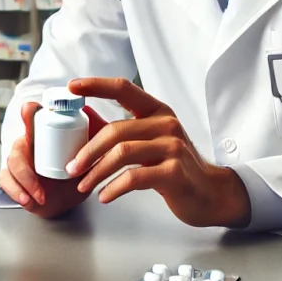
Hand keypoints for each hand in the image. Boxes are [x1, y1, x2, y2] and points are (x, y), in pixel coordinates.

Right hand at [0, 100, 108, 218]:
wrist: (74, 197)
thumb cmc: (80, 171)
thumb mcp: (92, 153)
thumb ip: (94, 133)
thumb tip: (89, 110)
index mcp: (45, 135)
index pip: (33, 118)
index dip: (29, 112)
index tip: (30, 109)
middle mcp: (29, 146)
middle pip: (18, 146)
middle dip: (24, 165)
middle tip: (38, 180)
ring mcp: (20, 163)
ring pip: (11, 165)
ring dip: (24, 182)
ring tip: (40, 196)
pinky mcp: (15, 180)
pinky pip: (5, 182)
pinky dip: (15, 191)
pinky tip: (28, 200)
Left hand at [64, 78, 250, 228]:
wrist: (209, 193)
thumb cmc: (175, 165)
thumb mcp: (149, 141)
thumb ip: (120, 129)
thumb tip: (84, 116)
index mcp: (157, 111)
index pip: (124, 89)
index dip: (97, 85)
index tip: (72, 86)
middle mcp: (166, 124)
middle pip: (116, 130)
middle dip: (87, 151)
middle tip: (72, 167)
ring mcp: (173, 147)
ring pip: (122, 153)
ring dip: (96, 171)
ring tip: (83, 185)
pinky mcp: (174, 172)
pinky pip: (134, 177)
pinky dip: (114, 188)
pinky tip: (104, 195)